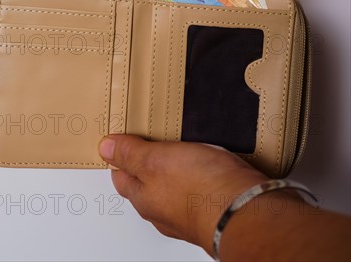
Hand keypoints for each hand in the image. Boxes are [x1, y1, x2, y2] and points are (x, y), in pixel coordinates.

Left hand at [99, 135, 265, 255]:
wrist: (247, 210)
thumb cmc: (202, 189)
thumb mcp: (157, 160)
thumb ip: (131, 154)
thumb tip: (105, 148)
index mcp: (144, 198)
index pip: (121, 176)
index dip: (119, 156)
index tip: (119, 143)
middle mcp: (163, 210)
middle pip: (147, 182)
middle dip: (146, 162)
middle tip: (147, 141)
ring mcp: (189, 210)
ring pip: (174, 185)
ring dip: (175, 167)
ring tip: (178, 146)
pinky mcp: (213, 205)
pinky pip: (199, 186)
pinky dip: (198, 172)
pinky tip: (206, 160)